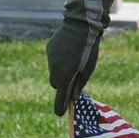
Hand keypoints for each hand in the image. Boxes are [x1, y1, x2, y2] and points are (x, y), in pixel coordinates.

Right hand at [46, 0, 115, 115]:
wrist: (81, 24)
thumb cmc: (89, 47)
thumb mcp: (89, 67)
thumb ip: (80, 83)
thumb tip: (74, 97)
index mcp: (64, 75)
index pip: (60, 96)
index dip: (60, 105)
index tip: (60, 113)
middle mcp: (54, 68)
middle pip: (56, 83)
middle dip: (63, 84)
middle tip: (73, 79)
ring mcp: (50, 58)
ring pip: (54, 70)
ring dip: (61, 70)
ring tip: (74, 60)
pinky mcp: (49, 49)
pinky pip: (53, 59)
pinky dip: (59, 59)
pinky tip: (69, 50)